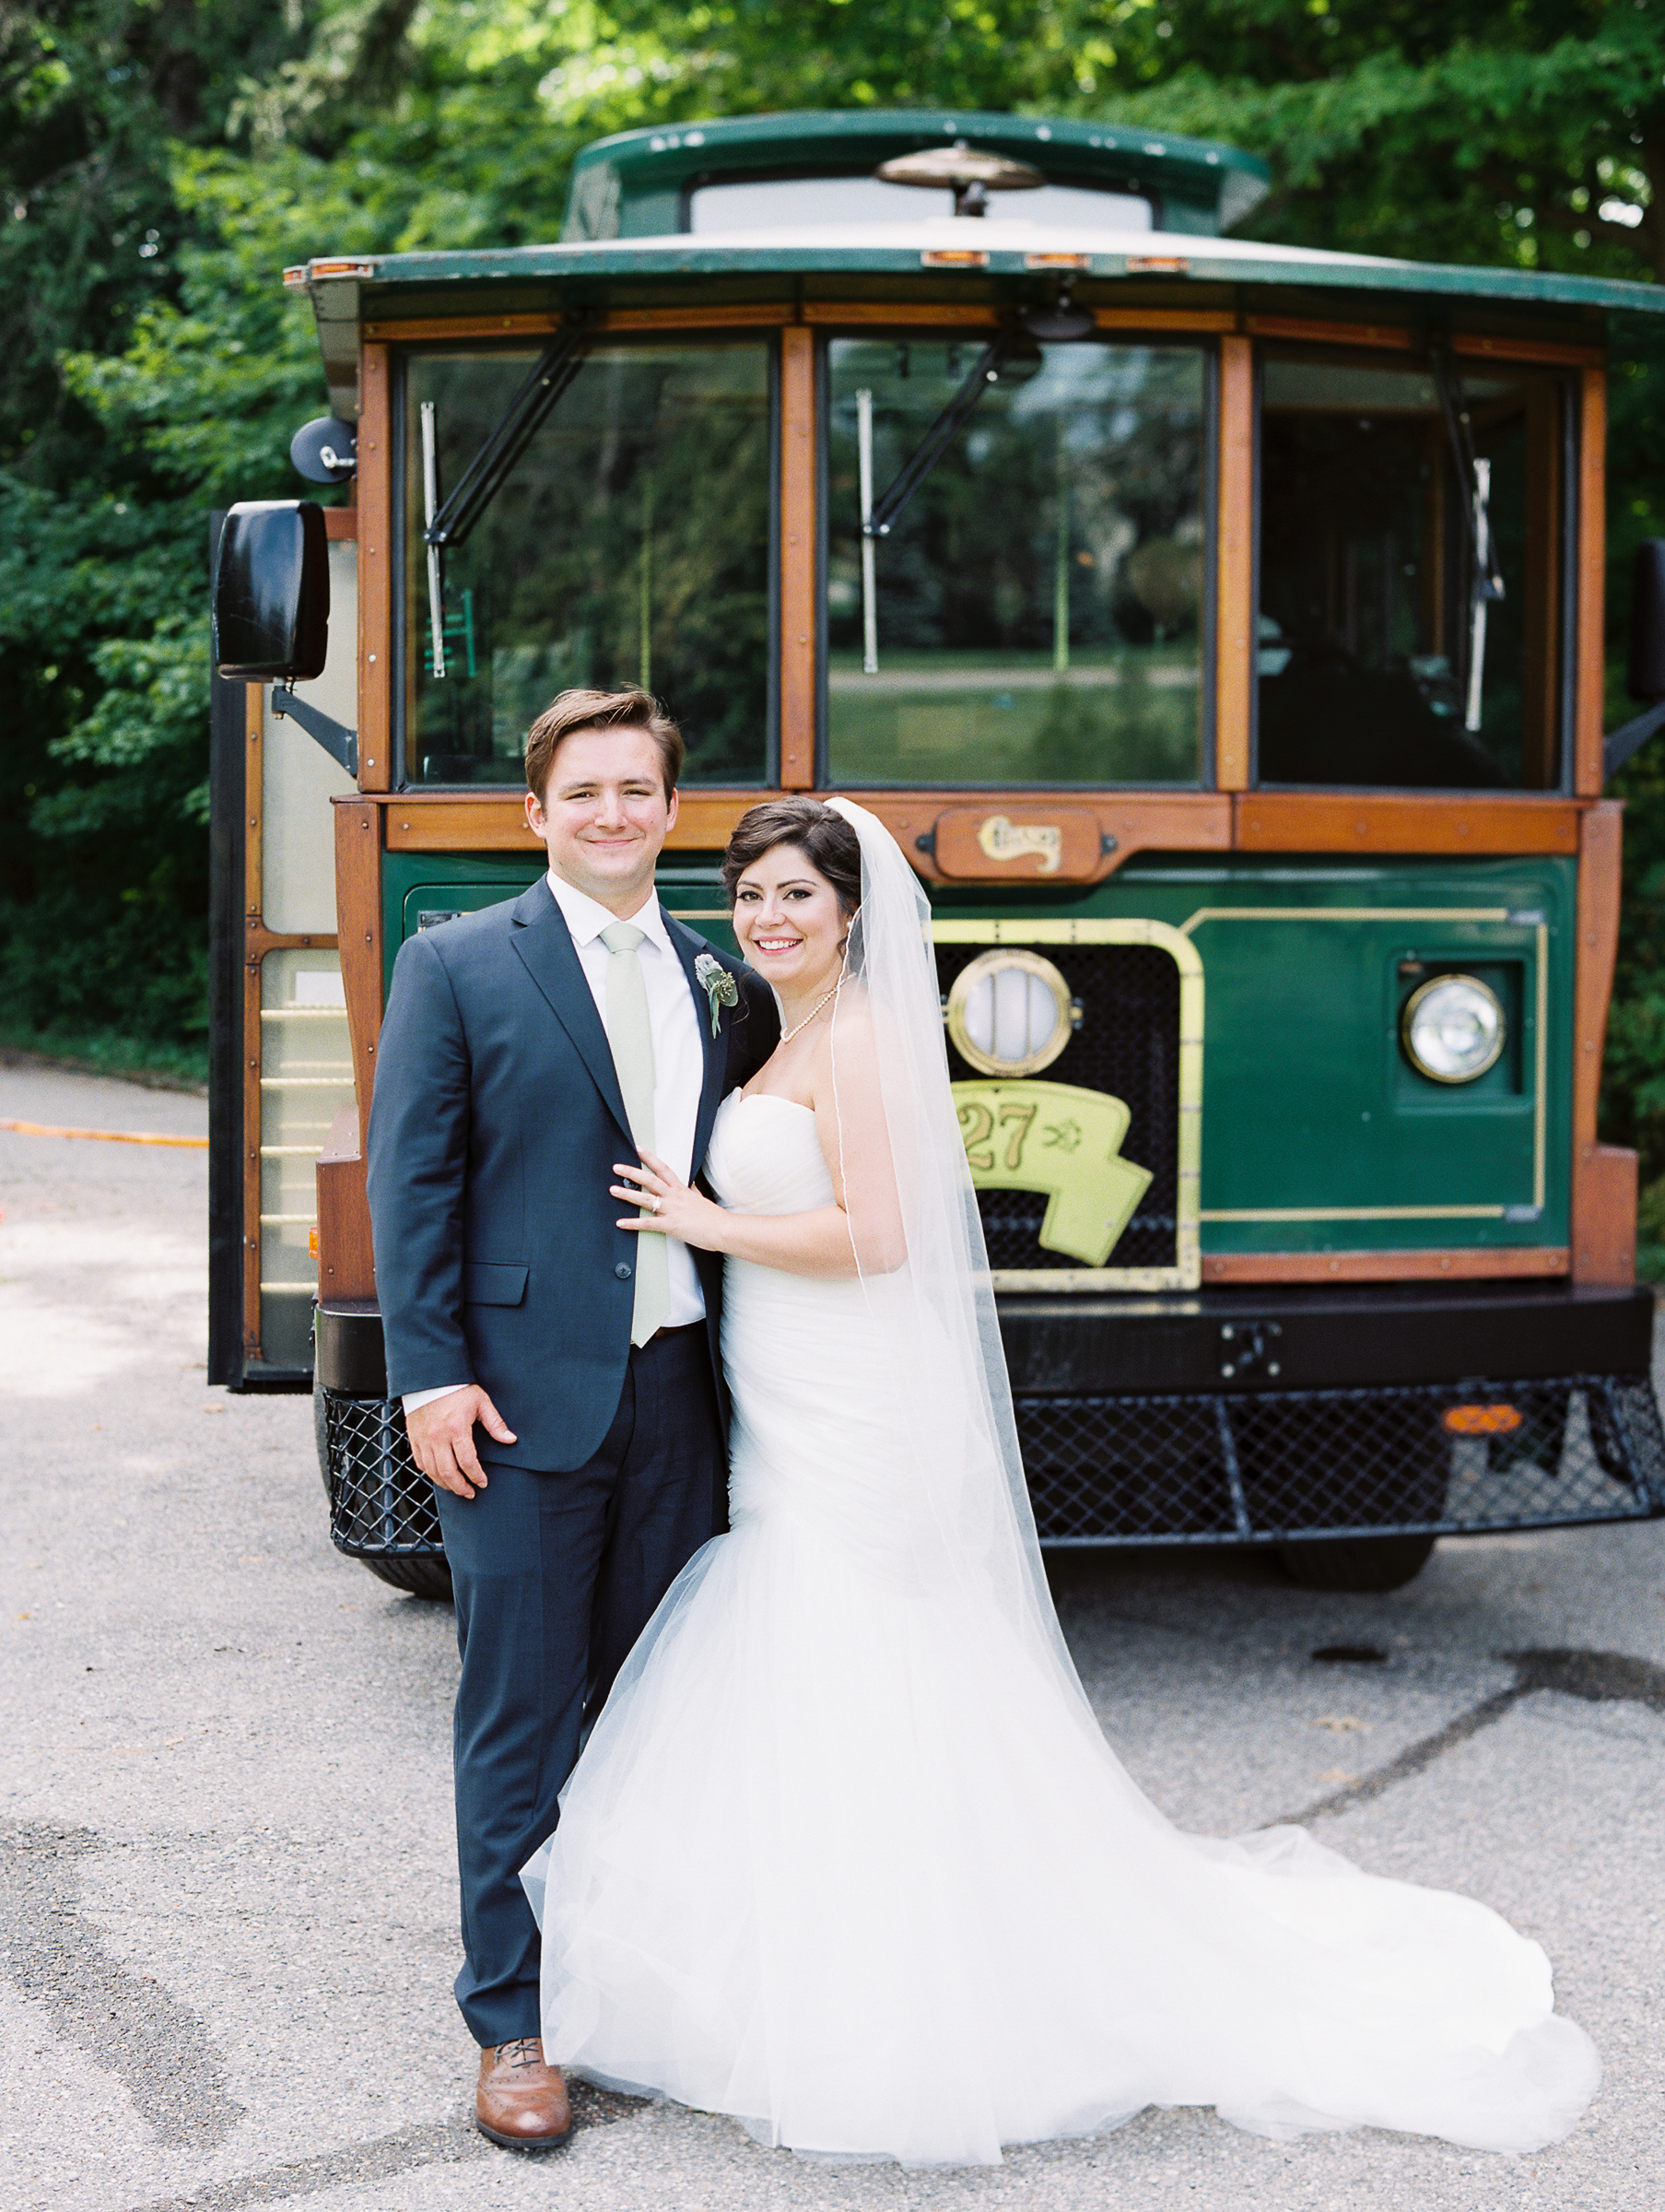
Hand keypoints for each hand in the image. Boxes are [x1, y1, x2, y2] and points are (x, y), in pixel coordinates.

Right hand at [406, 1385, 515, 1499]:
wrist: (429, 1377)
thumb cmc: (456, 1388)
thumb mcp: (481, 1402)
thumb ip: (495, 1423)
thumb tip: (510, 1439)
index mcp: (457, 1429)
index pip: (468, 1462)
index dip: (476, 1476)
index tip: (482, 1482)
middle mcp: (437, 1437)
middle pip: (448, 1473)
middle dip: (460, 1487)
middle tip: (470, 1493)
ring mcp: (423, 1439)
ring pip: (432, 1471)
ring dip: (445, 1484)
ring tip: (456, 1487)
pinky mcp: (413, 1438)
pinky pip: (420, 1462)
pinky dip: (430, 1473)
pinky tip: (439, 1475)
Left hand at [611, 1150, 723, 1250]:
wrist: (723, 1229)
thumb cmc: (714, 1217)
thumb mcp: (701, 1199)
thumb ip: (692, 1192)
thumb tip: (689, 1186)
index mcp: (681, 1190)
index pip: (662, 1169)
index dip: (649, 1158)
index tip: (638, 1149)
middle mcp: (674, 1197)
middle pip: (649, 1180)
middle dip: (631, 1172)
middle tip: (617, 1167)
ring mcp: (672, 1210)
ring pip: (645, 1199)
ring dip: (627, 1194)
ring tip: (613, 1190)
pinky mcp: (670, 1225)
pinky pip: (648, 1223)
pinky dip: (633, 1223)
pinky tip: (621, 1223)